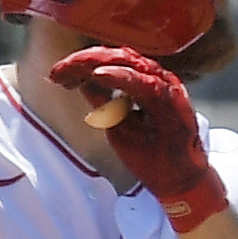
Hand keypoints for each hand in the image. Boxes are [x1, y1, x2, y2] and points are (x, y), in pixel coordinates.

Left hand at [47, 46, 229, 232]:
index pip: (111, 62)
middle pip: (118, 56)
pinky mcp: (174, 103)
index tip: (57, 73)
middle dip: (84, 60)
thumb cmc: (152, 155)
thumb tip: (81, 81)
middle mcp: (159, 80)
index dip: (82, 63)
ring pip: (131, 62)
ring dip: (97, 63)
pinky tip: (98, 75)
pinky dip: (122, 77)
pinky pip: (146, 84)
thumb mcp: (118, 125)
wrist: (180, 182)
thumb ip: (104, 102)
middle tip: (58, 70)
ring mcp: (169, 89)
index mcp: (146, 83)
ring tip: (71, 67)